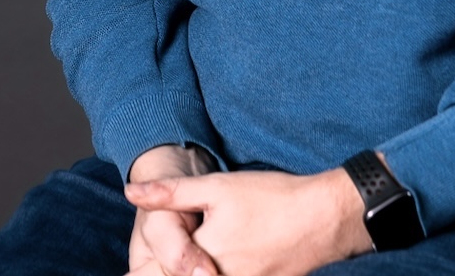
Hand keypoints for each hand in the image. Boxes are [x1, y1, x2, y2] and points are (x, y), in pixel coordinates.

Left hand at [125, 167, 371, 275]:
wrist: (324, 218)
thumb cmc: (271, 199)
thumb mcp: (218, 188)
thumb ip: (172, 194)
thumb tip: (131, 193)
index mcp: (199, 262)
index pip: (153, 270)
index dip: (147, 261)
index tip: (144, 255)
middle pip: (180, 274)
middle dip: (173, 263)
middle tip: (197, 237)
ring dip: (197, 264)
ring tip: (221, 238)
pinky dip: (219, 270)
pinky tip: (232, 252)